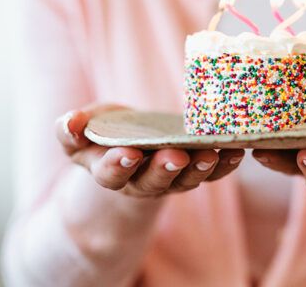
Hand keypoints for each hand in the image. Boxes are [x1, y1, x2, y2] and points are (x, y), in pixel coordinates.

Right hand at [56, 104, 244, 197]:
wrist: (130, 139)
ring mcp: (170, 180)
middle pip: (153, 182)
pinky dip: (225, 164)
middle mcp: (140, 182)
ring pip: (186, 180)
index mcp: (108, 171)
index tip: (129, 152)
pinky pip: (212, 173)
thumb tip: (69, 123)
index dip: (119, 164)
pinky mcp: (194, 171)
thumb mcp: (82, 127)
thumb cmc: (102, 131)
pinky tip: (236, 151)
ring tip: (212, 152)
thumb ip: (70, 129)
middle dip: (165, 169)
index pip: (111, 173)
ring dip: (201, 168)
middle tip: (177, 156)